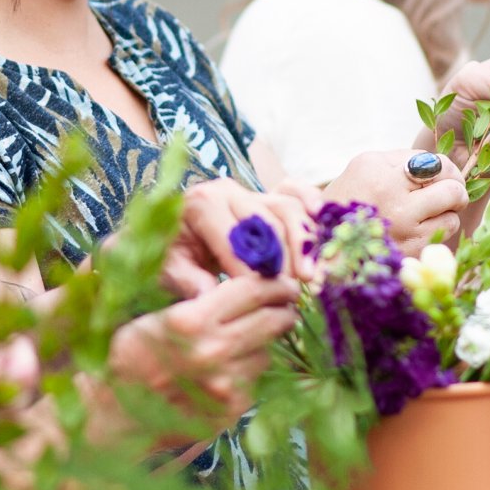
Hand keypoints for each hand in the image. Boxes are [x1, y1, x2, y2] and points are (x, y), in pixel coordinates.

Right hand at [108, 273, 299, 432]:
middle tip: (288, 303)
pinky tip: (229, 369)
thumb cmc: (129, 355)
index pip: (251, 290)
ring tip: (249, 338)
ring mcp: (225, 386)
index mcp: (190, 320)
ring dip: (263, 343)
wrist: (114, 412)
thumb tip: (248, 286)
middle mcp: (213, 352)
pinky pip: (254, 382)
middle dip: (284, 309)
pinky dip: (247, 372)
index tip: (284, 281)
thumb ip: (198, 300)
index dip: (274, 282)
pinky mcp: (230, 410)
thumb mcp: (155, 316)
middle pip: (271, 320)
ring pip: (266, 352)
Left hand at [164, 177, 316, 294]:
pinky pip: (296, 194)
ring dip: (304, 243)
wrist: (167, 236)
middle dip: (283, 257)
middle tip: (293, 291)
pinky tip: (322, 229)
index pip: (234, 237)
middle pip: (267, 219)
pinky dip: (312, 206)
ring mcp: (251, 191)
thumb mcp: (167, 269)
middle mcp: (228, 190)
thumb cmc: (167, 255)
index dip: (249, 269)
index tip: (260, 298)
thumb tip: (210, 295)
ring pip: (287, 208)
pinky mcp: (267, 196)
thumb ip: (186, 280)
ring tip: (310, 277)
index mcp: (201, 203)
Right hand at [321, 150, 469, 251]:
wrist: (327, 245)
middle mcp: (392, 197)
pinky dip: (436, 231)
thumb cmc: (348, 202)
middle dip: (455, 189)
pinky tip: (418, 230)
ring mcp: (402, 226)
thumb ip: (402, 161)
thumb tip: (440, 165)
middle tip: (449, 193)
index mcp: (377, 170)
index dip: (446, 170)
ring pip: (452, 213)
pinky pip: (444, 235)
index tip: (442, 176)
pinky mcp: (409, 250)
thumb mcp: (364, 168)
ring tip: (425, 214)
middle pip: (451, 186)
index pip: (436, 163)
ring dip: (445, 212)